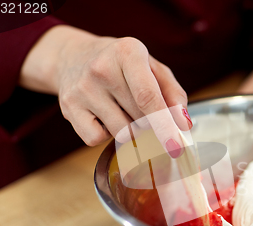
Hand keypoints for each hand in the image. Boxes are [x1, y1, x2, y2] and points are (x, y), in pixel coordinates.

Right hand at [20, 26, 190, 157]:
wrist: (73, 56)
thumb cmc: (122, 66)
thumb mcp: (153, 68)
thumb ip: (174, 94)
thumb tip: (183, 125)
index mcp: (127, 52)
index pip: (148, 97)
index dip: (164, 125)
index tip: (176, 146)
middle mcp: (101, 69)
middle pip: (139, 119)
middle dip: (151, 126)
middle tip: (147, 115)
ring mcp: (82, 89)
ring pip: (121, 133)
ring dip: (131, 131)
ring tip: (123, 109)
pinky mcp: (68, 108)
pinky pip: (97, 139)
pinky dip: (106, 135)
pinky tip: (104, 116)